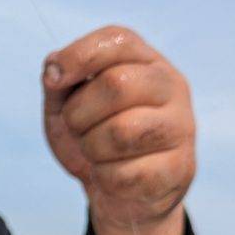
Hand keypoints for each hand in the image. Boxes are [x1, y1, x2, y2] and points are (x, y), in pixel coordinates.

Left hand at [42, 26, 195, 234]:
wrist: (124, 194)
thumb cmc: (95, 136)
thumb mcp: (68, 105)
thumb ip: (59, 81)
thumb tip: (53, 70)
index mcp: (146, 61)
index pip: (117, 40)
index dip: (78, 56)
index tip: (53, 81)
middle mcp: (172, 86)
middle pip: (117, 84)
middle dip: (79, 113)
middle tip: (77, 127)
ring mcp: (181, 127)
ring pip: (121, 132)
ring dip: (91, 147)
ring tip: (96, 151)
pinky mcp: (180, 169)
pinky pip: (125, 174)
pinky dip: (104, 178)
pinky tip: (113, 175)